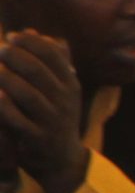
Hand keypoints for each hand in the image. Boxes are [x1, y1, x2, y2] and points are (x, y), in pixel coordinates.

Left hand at [0, 32, 89, 192]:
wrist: (63, 160)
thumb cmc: (55, 115)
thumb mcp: (61, 88)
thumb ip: (50, 59)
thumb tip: (30, 32)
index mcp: (70, 84)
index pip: (53, 55)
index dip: (31, 43)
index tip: (12, 37)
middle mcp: (65, 101)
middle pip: (38, 72)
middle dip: (15, 56)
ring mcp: (52, 121)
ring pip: (27, 94)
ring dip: (6, 77)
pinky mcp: (37, 139)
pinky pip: (17, 120)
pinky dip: (3, 106)